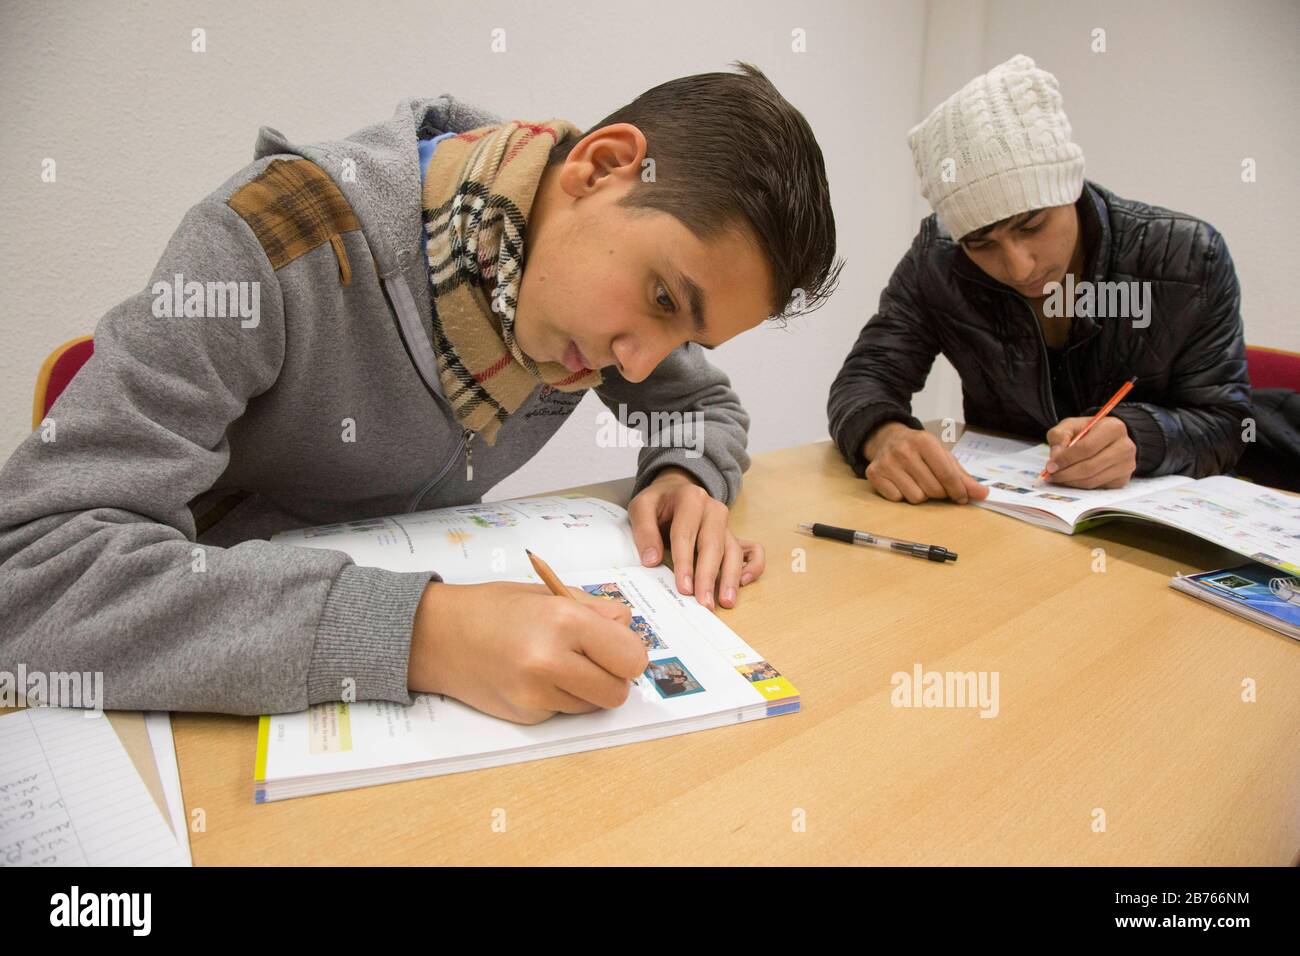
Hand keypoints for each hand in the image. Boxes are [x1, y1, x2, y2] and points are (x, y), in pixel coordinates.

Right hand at [408, 581, 646, 724]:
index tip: (616, 644)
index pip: (631, 657)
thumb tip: (628, 627)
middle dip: (612, 676)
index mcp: (564, 622)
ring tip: (557, 662)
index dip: (629, 652)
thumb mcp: (549, 593)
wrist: (437, 635)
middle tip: (592, 657)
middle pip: (617, 691)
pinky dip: (560, 697)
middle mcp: (551, 663)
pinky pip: (565, 712)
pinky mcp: (526, 717)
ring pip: (593, 706)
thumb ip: (596, 610)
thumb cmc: (495, 608)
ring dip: (587, 688)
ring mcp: (536, 695)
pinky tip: (534, 676)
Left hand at [627, 466, 764, 610]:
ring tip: (725, 601)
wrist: (674, 492)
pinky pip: (753, 550)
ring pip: (733, 551)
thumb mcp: (641, 508)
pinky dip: (753, 565)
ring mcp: (726, 524)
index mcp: (690, 498)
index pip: (686, 534)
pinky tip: (744, 582)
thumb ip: (644, 531)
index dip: (684, 563)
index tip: (684, 588)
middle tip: (704, 603)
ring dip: (730, 577)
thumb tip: (651, 560)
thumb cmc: (658, 503)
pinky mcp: (733, 535)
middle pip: (713, 545)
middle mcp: (713, 510)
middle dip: (709, 576)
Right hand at [862, 422, 988, 503]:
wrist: (886, 438)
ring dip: (920, 495)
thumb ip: (962, 477)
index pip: (947, 474)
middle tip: (935, 485)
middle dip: (939, 493)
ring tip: (917, 483)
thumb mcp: (942, 456)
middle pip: (933, 489)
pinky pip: (897, 499)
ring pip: (915, 497)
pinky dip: (902, 495)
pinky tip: (901, 483)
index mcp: (924, 441)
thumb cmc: (920, 450)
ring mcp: (887, 462)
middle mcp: (903, 450)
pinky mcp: (874, 474)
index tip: (961, 498)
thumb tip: (983, 494)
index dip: (958, 490)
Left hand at [1043, 416, 1136, 488]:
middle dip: (1065, 473)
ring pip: (1092, 480)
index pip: (1086, 448)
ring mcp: (1126, 465)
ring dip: (1070, 481)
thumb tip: (1055, 457)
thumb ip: (1059, 436)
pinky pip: (1096, 487)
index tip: (1050, 466)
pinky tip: (1070, 479)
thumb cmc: (1087, 431)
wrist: (1105, 439)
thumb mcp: (1070, 426)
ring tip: (1057, 477)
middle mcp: (1125, 447)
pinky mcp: (1123, 480)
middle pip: (1090, 467)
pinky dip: (1079, 486)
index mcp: (1113, 428)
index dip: (1066, 459)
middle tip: (1050, 475)